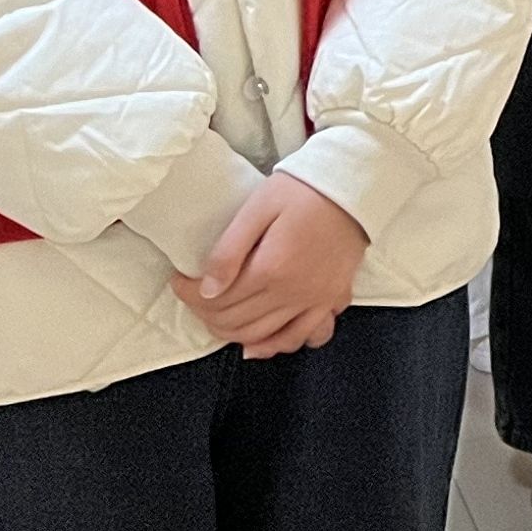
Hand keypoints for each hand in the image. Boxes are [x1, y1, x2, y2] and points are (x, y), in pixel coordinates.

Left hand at [188, 174, 367, 357]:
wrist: (352, 185)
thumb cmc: (302, 190)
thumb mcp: (258, 208)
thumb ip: (229, 250)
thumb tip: (207, 290)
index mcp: (271, 269)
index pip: (218, 299)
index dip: (189, 294)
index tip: (179, 281)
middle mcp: (293, 293)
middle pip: (236, 322)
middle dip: (206, 313)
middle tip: (195, 296)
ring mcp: (316, 300)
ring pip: (262, 336)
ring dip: (232, 333)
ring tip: (217, 315)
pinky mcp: (332, 299)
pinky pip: (303, 337)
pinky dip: (278, 345)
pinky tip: (260, 343)